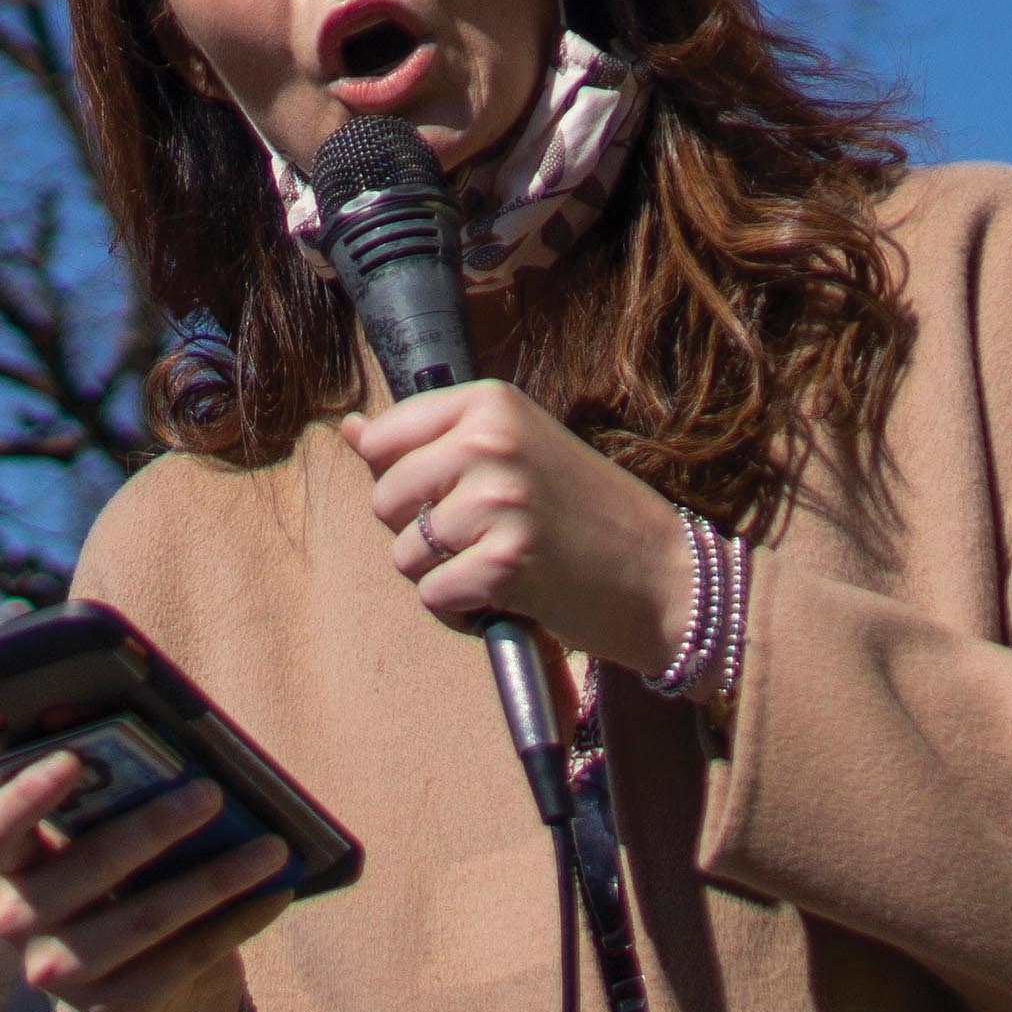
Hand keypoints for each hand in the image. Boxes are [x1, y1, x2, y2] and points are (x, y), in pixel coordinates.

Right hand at [0, 754, 289, 1011]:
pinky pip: (184, 958)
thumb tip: (179, 765)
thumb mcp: (100, 843)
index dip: (31, 793)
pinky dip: (236, 922)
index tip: (75, 758)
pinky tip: (274, 894)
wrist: (139, 978)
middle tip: (211, 794)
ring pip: (146, 919)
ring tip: (271, 848)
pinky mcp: (112, 1007)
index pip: (0, 825)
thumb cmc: (121, 879)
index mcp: (9, 865)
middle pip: (89, 869)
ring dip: (216, 879)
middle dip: (156, 828)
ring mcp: (61, 973)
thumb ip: (113, 808)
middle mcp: (18, 921)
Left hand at [341, 380, 688, 672]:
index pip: (383, 437)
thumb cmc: (583, 512)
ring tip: (498, 564)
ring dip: (442, 573)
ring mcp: (497, 501)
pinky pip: (432, 595)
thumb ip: (429, 441)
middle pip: (385, 498)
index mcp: (489, 402)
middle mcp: (490, 441)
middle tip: (483, 536)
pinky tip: (506, 594)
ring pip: (404, 552)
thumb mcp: (511, 451)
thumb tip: (348, 429)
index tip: (452, 491)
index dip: (403, 479)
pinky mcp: (503, 563)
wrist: (662, 572)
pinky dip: (461, 608)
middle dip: (421, 530)